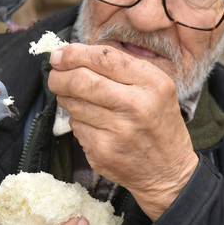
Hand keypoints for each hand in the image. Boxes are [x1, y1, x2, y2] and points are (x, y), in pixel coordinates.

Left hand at [48, 44, 198, 219]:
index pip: (104, 58)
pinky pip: (76, 127)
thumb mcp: (155, 86)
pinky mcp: (103, 151)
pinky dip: (76, 120)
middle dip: (60, 76)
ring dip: (66, 98)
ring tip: (73, 97)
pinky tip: (89, 122)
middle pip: (82, 80)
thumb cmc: (158, 122)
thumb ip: (121, 67)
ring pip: (74, 104)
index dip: (75, 53)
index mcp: (152, 83)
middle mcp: (137, 105)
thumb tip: (72, 54)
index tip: (60, 55)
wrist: (169, 171)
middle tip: (54, 75)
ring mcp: (118, 131)